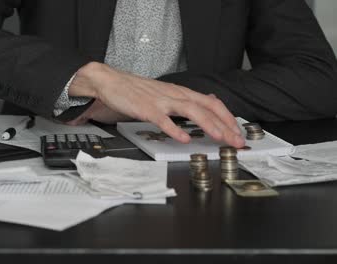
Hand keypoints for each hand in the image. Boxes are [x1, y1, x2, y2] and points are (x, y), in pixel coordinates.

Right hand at [68, 62, 244, 147]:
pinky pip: (163, 120)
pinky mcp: (146, 109)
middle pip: (207, 107)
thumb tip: (205, 102)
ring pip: (190, 111)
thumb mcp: (165, 92)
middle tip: (237, 141)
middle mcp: (175, 95)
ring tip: (220, 138)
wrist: (111, 81)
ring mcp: (161, 101)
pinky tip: (184, 138)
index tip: (238, 132)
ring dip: (208, 124)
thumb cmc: (136, 90)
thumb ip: (183, 99)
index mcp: (180, 92)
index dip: (228, 117)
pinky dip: (175, 129)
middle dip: (225, 125)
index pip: (212, 102)